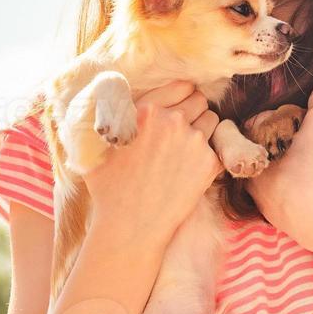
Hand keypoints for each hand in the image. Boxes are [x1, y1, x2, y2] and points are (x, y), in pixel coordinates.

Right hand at [86, 80, 221, 240]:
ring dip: (202, 129)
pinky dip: (208, 155)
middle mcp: (172, 120)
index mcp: (145, 110)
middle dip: (191, 111)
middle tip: (180, 131)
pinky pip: (217, 147)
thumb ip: (107, 115)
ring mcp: (193, 141)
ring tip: (185, 150)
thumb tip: (108, 92)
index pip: (178, 86)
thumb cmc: (109, 189)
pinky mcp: (209, 162)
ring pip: (211, 119)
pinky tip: (191, 170)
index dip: (179, 95)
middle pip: (197, 99)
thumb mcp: (95, 144)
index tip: (178, 104)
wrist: (130, 227)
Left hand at [244, 82, 312, 239]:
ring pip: (271, 178)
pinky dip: (296, 190)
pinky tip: (312, 186)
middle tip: (302, 139)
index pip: (254, 127)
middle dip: (281, 144)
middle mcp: (251, 179)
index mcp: (252, 153)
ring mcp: (263, 203)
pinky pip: (283, 199)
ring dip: (287, 168)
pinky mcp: (280, 220)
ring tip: (310, 161)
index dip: (273, 119)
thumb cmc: (310, 167)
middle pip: (263, 153)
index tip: (291, 119)